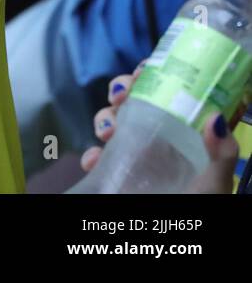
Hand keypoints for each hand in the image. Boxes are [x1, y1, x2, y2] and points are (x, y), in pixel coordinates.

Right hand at [80, 67, 242, 193]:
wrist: (171, 240)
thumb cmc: (199, 204)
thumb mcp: (215, 181)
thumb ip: (221, 154)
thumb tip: (216, 118)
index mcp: (186, 133)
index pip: (170, 92)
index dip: (155, 75)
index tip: (144, 71)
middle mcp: (160, 139)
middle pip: (136, 99)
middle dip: (121, 91)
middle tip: (118, 97)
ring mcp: (138, 155)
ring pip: (113, 121)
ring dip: (104, 119)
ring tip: (105, 132)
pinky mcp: (118, 172)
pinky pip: (98, 155)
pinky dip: (91, 153)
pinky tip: (92, 161)